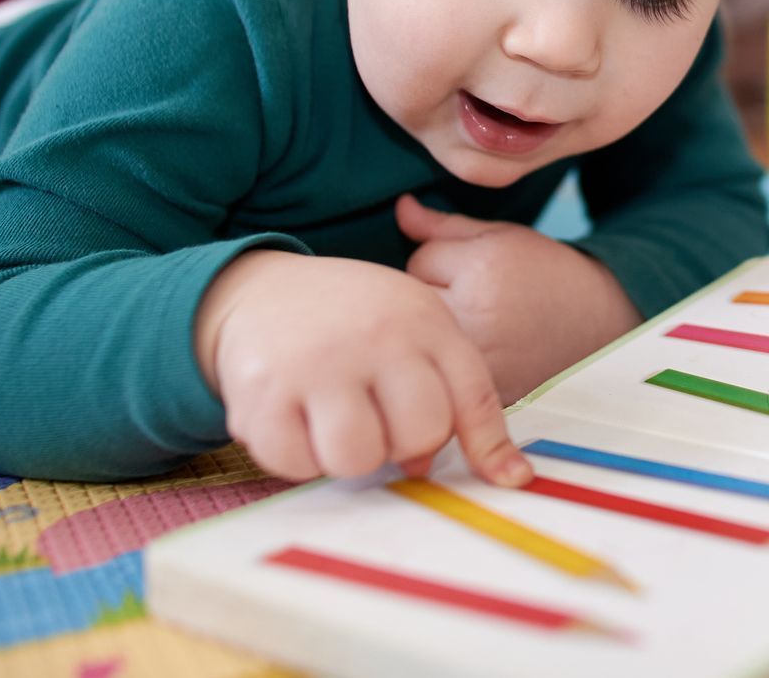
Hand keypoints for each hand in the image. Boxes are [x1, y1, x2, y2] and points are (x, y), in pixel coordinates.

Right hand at [192, 248, 533, 486]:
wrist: (261, 288)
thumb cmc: (351, 318)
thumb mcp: (412, 327)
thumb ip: (448, 391)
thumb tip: (465, 473)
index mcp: (422, 320)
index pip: (472, 396)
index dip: (489, 447)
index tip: (507, 479)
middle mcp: (375, 337)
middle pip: (419, 435)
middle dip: (401, 444)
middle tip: (377, 420)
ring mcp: (319, 363)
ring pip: (359, 458)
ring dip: (348, 455)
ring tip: (335, 422)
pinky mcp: (264, 391)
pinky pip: (297, 463)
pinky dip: (296, 456)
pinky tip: (296, 420)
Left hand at [396, 195, 643, 405]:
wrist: (599, 324)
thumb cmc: (547, 273)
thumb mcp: (500, 236)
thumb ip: (443, 225)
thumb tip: (400, 208)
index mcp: (480, 270)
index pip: (419, 260)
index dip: (442, 262)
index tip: (472, 271)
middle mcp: (474, 317)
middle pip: (413, 301)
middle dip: (433, 296)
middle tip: (473, 297)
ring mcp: (477, 361)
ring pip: (423, 338)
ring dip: (437, 331)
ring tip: (476, 323)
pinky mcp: (483, 392)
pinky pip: (441, 372)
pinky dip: (451, 363)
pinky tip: (479, 351)